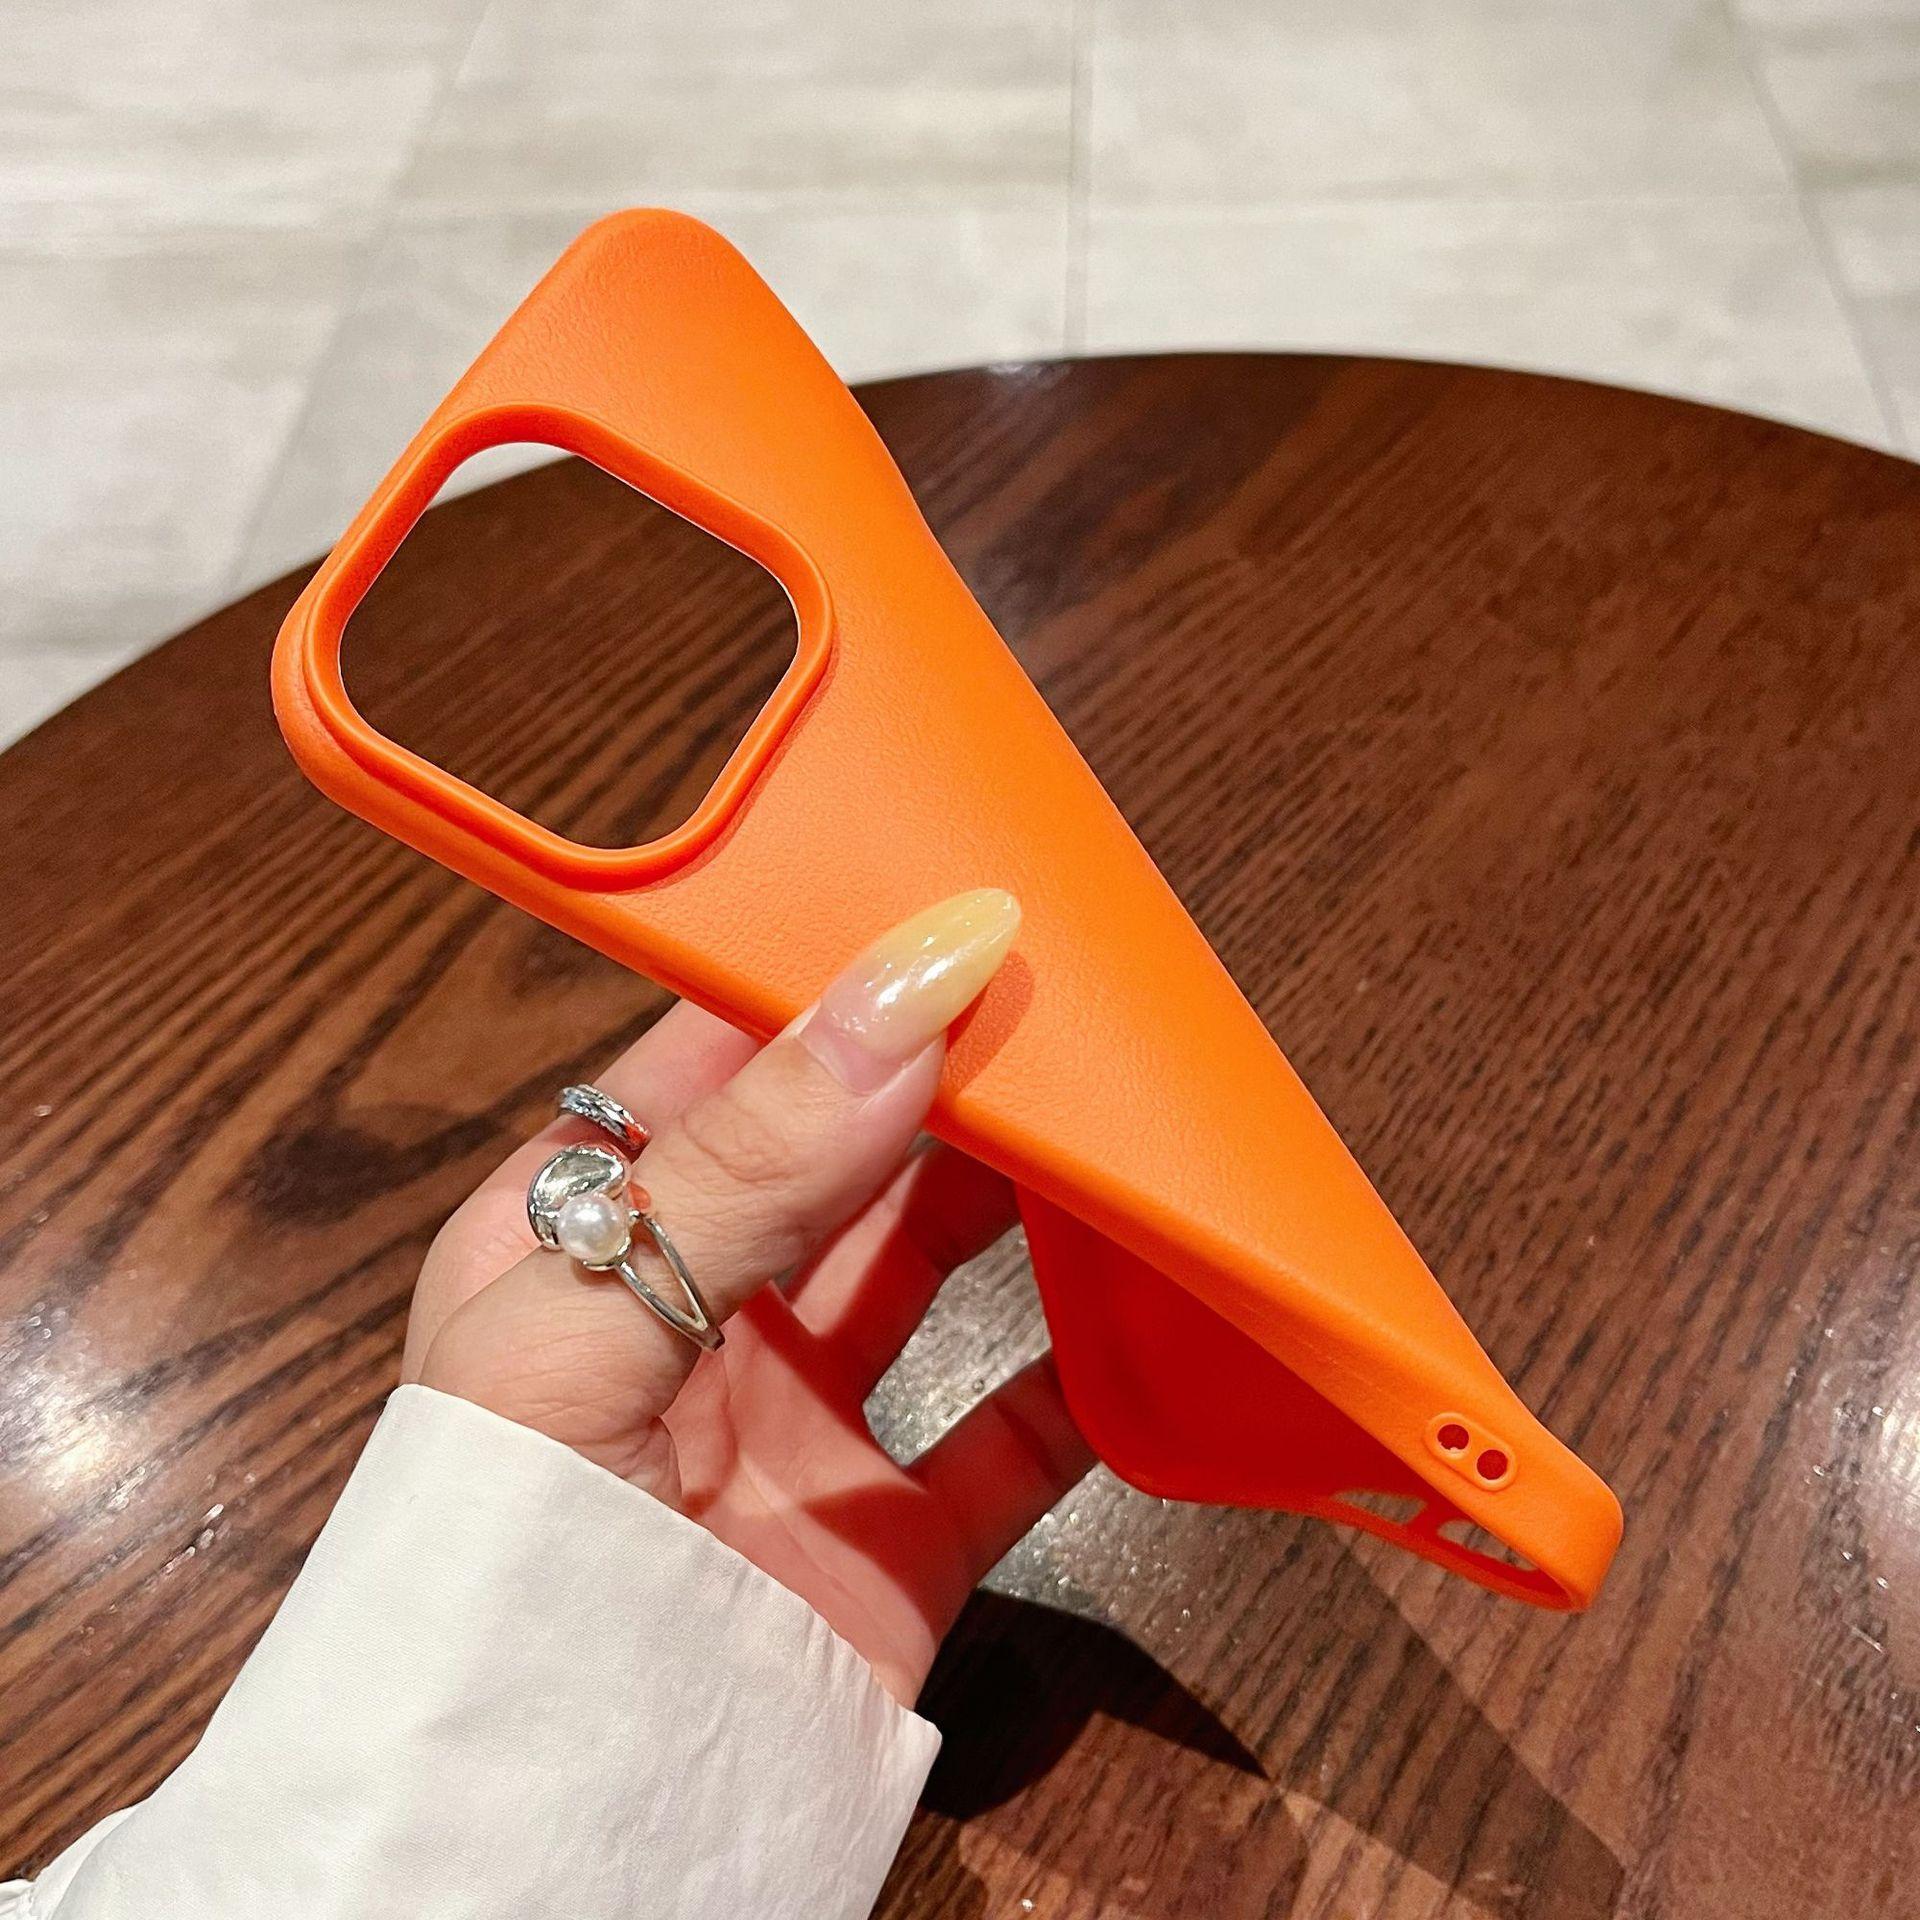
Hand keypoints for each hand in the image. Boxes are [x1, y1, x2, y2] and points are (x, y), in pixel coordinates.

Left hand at [403, 890, 1093, 1704]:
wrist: (542, 1841)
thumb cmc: (503, 1550)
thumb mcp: (586, 1322)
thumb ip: (747, 1163)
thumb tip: (908, 985)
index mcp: (585, 1234)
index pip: (713, 1064)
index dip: (824, 985)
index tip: (942, 913)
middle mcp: (697, 1311)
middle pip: (844, 1154)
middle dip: (942, 1077)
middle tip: (1057, 995)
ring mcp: (801, 1424)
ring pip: (935, 1268)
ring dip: (1023, 1199)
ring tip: (1114, 1113)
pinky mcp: (897, 1535)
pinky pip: (1019, 1433)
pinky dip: (1094, 1375)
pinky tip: (1147, 1307)